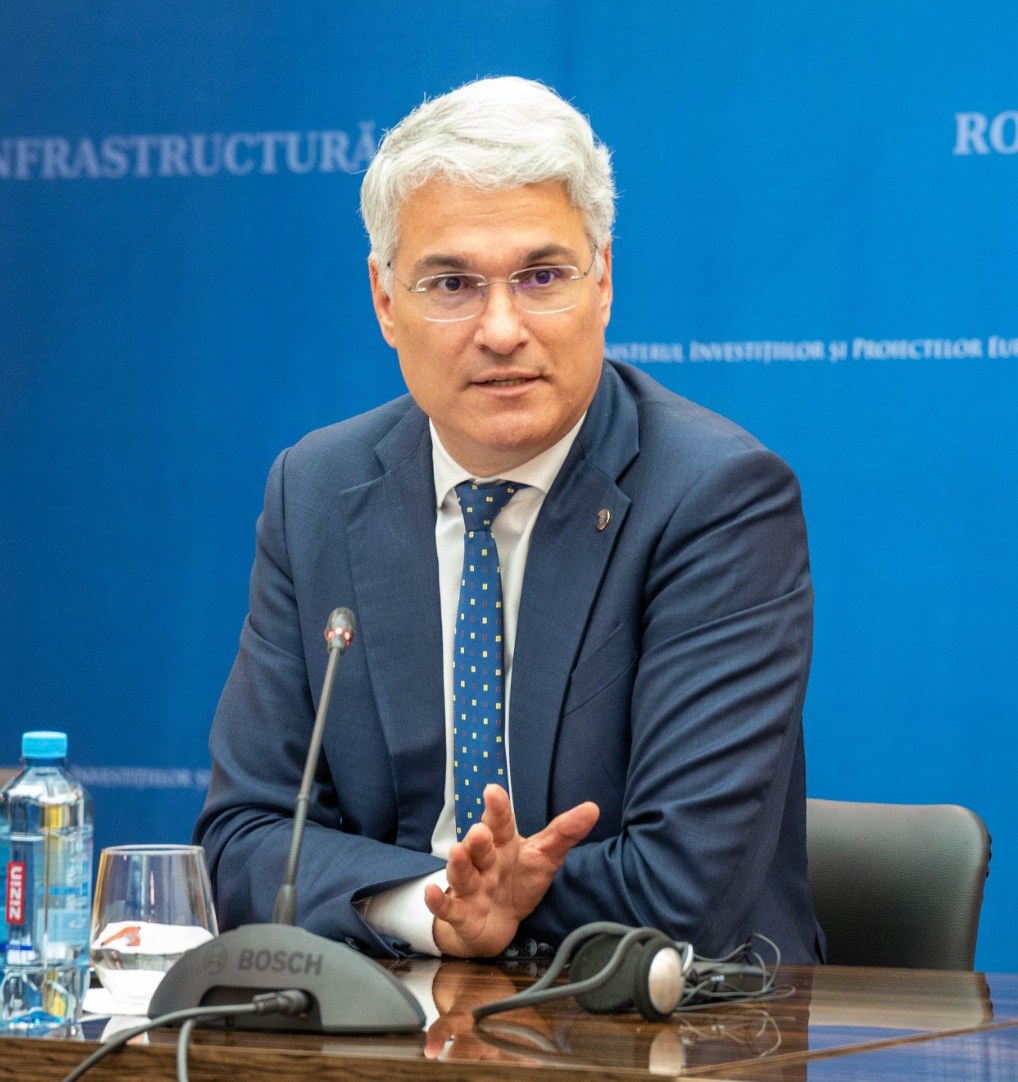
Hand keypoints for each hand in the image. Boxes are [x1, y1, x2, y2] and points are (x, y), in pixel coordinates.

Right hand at [425, 785, 598, 957]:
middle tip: (480, 830)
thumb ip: (564, 833)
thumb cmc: (519, 881)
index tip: (493, 790)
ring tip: (457, 853)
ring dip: (458, 864)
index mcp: (503, 843)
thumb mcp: (544, 857)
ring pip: (463, 874)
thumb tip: (593, 808)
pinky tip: (432, 893)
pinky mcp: (462, 914)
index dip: (498, 807)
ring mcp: (470, 887)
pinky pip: (449, 908)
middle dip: (478, 839)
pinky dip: (438, 902)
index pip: (501, 822)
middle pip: (479, 847)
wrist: (498, 922)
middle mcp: (484, 861)